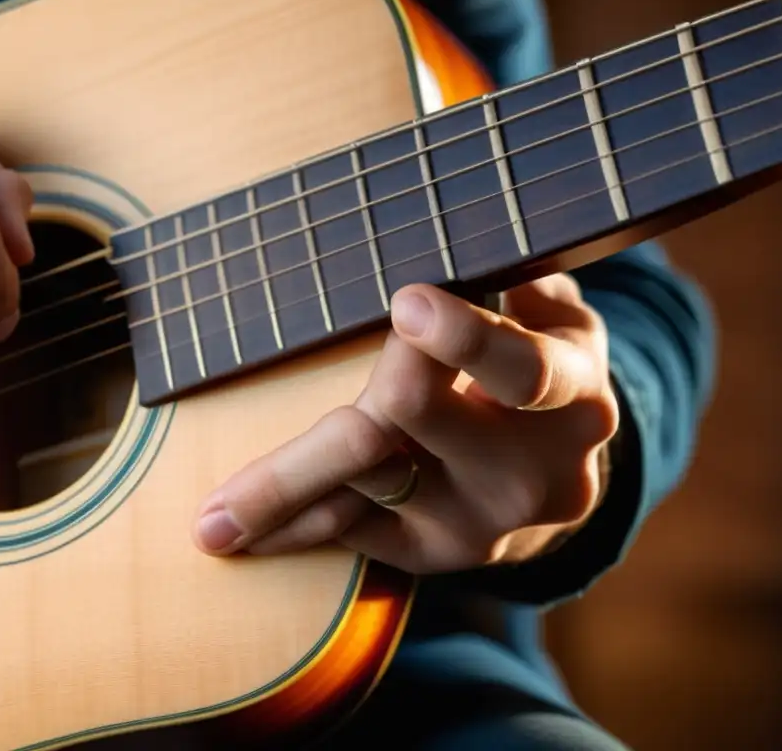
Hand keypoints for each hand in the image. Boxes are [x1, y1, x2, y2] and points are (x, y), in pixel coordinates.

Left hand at [192, 274, 619, 574]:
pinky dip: (284, 527)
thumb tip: (438, 226)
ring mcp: (481, 524)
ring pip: (362, 486)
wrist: (557, 481)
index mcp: (568, 397)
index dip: (463, 338)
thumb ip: (513, 275)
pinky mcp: (436, 554)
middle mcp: (531, 474)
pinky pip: (348, 535)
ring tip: (213, 515)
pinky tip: (228, 532)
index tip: (404, 302)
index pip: (523, 371)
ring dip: (278, 486)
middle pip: (416, 422)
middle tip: (263, 391)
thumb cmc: (539, 371)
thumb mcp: (554, 317)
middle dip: (347, 401)